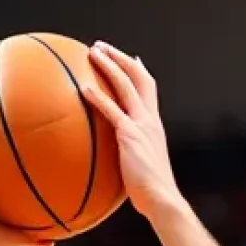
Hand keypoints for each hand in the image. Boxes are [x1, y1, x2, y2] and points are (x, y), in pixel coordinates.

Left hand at [82, 43, 181, 219]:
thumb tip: (118, 164)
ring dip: (109, 65)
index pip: (149, 90)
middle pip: (138, 77)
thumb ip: (131, 157)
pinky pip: (111, 110)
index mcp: (154, 125)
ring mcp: (141, 124)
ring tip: (92, 52)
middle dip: (120, 58)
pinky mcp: (129, 135)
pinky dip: (98, 97)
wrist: (162, 199)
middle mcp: (150, 119)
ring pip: (125, 84)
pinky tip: (83, 88)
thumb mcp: (141, 167)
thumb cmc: (151, 192)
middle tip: (101, 47)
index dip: (140, 72)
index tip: (131, 58)